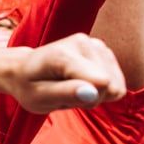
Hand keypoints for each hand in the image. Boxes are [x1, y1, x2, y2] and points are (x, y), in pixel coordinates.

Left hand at [2, 33, 125, 113]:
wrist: (25, 70)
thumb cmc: (30, 86)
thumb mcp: (39, 98)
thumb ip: (65, 94)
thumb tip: (92, 92)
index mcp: (63, 54)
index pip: (101, 83)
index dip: (89, 100)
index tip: (64, 96)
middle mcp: (83, 42)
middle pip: (111, 87)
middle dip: (91, 98)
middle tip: (65, 93)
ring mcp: (96, 44)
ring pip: (116, 86)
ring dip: (96, 94)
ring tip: (71, 87)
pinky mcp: (104, 50)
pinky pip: (117, 83)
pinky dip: (101, 89)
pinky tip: (81, 83)